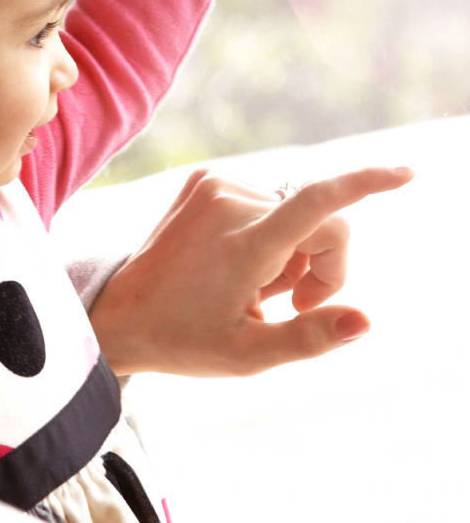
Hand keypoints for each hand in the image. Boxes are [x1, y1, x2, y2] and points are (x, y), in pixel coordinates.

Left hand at [87, 165, 413, 377]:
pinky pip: (265, 199)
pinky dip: (267, 230)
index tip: (406, 173)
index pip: (317, 203)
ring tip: (250, 284)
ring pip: (294, 212)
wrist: (123, 311)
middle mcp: (229, 202)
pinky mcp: (204, 178)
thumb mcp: (248, 355)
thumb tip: (365, 320)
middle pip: (319, 222)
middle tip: (289, 304)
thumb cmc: (185, 340)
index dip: (367, 184)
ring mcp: (213, 184)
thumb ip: (309, 337)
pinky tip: (235, 260)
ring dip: (290, 251)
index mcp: (243, 244)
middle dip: (322, 264)